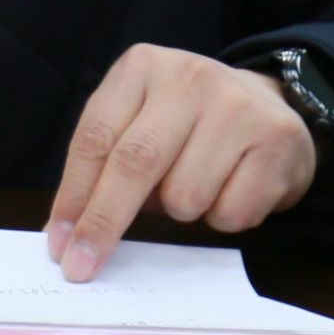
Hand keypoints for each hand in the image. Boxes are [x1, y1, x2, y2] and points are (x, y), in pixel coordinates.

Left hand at [45, 44, 316, 280]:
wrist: (270, 106)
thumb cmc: (189, 125)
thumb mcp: (142, 121)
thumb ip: (108, 162)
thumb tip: (70, 234)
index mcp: (141, 68)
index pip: (95, 138)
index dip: (73, 196)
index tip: (58, 243)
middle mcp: (187, 77)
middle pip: (133, 164)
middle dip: (103, 223)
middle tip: (82, 266)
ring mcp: (235, 105)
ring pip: (184, 198)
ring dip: (181, 212)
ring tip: (199, 184)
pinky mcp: (276, 139)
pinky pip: (230, 213)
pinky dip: (224, 217)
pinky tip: (234, 186)